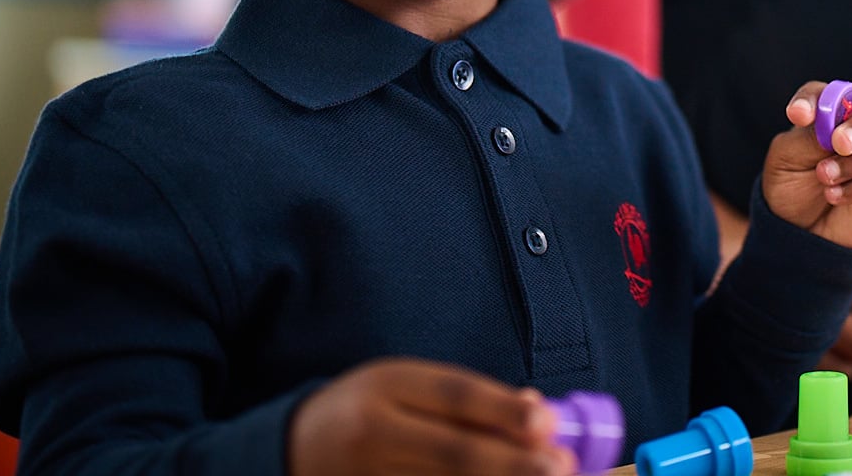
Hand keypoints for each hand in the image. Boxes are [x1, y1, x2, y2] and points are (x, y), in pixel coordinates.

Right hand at [289, 358, 574, 475]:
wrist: (290, 449)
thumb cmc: (369, 412)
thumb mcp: (408, 388)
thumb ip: (470, 400)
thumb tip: (539, 414)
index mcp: (386, 385)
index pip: (453, 394)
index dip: (503, 410)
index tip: (548, 424)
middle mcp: (371, 432)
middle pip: (452, 452)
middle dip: (512, 464)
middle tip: (561, 469)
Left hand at [762, 82, 851, 249]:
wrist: (802, 236)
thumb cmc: (793, 191)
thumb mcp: (784, 162)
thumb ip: (805, 139)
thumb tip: (830, 128)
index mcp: (836, 114)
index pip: (836, 92)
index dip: (818, 99)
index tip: (798, 115)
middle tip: (838, 142)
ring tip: (824, 178)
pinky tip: (835, 196)